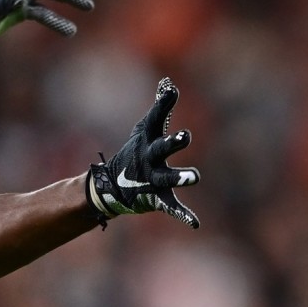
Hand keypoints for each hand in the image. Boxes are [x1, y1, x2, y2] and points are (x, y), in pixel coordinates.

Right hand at [86, 77, 200, 227]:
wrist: (111, 186)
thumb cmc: (136, 152)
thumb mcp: (145, 129)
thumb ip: (160, 107)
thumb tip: (168, 83)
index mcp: (148, 140)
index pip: (156, 119)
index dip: (163, 105)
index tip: (172, 90)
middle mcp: (150, 158)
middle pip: (161, 148)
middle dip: (173, 142)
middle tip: (186, 135)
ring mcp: (153, 179)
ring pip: (168, 178)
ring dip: (181, 176)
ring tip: (196, 176)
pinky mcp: (157, 198)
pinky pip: (171, 207)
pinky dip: (183, 215)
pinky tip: (195, 223)